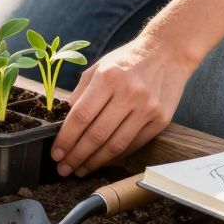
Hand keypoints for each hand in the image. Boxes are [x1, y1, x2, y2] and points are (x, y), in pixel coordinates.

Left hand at [50, 37, 196, 175]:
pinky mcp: (161, 120)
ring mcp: (147, 108)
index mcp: (108, 77)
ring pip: (116, 145)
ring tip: (80, 170)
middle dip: (77, 156)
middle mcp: (129, 93)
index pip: (81, 116)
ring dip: (95, 162)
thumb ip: (80, 93)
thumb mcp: (99, 67)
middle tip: (64, 168)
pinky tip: (103, 161)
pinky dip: (116, 156)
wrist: (167, 53)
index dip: (66, 138)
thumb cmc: (127, 60)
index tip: (56, 153)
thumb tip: (64, 123)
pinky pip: (134, 145)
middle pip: (97, 134)